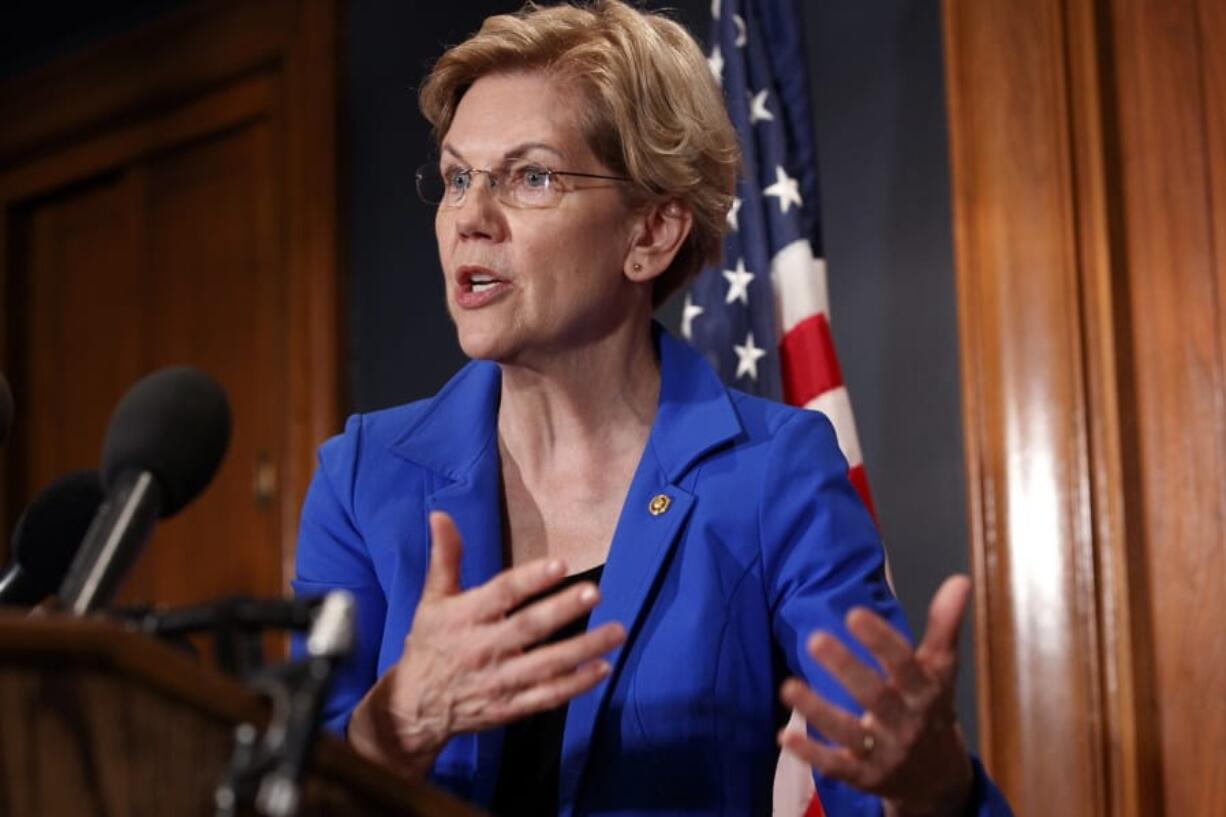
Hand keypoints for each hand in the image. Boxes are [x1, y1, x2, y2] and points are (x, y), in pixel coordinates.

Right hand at [348, 511, 625, 776]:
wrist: (415, 707)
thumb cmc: (430, 644)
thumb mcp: (433, 600)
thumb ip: (445, 558)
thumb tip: (440, 514)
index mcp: (463, 618)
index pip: (501, 595)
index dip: (530, 579)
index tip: (560, 564)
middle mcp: (482, 649)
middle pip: (528, 628)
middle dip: (563, 610)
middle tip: (595, 593)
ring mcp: (499, 681)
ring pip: (546, 665)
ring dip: (583, 649)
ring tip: (617, 632)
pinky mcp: (510, 707)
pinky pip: (548, 696)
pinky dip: (576, 685)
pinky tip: (602, 668)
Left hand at [778, 575, 974, 816]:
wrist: (938, 780)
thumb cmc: (931, 709)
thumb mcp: (941, 671)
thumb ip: (944, 626)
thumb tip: (960, 579)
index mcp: (925, 693)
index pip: (905, 665)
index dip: (881, 641)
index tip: (854, 614)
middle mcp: (905, 724)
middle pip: (874, 697)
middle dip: (846, 669)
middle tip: (814, 639)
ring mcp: (883, 753)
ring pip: (849, 733)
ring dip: (817, 711)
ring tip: (786, 687)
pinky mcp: (862, 776)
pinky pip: (835, 766)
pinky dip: (811, 753)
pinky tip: (784, 735)